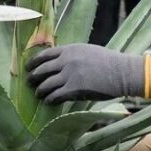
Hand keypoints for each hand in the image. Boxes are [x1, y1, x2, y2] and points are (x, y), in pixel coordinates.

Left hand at [25, 44, 144, 103]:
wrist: (122, 72)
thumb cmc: (109, 62)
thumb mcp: (88, 51)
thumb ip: (72, 55)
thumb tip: (61, 62)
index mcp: (69, 49)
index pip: (44, 54)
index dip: (33, 62)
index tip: (28, 67)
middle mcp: (66, 60)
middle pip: (41, 70)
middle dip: (32, 77)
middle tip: (29, 83)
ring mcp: (69, 75)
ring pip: (46, 84)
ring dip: (40, 90)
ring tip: (38, 94)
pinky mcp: (74, 88)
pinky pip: (55, 95)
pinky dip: (50, 99)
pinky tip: (49, 102)